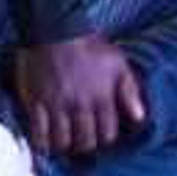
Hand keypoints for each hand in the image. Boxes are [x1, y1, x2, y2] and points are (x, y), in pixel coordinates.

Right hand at [10, 33, 145, 161]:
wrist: (54, 29)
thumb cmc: (89, 45)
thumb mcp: (118, 64)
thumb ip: (130, 91)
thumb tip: (140, 117)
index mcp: (102, 99)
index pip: (107, 134)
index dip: (104, 139)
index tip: (98, 138)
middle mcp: (80, 105)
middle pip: (85, 141)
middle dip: (84, 145)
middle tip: (80, 144)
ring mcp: (56, 104)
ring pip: (62, 139)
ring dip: (63, 146)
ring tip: (62, 145)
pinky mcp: (36, 100)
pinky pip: (37, 130)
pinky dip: (40, 142)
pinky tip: (42, 145)